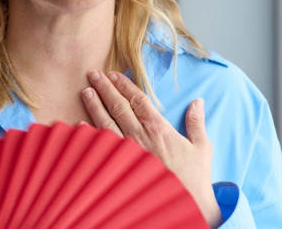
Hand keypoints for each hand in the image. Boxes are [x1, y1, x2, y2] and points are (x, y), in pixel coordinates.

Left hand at [81, 71, 222, 226]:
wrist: (184, 206)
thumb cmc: (193, 181)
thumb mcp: (202, 148)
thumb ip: (197, 123)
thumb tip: (198, 103)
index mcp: (159, 129)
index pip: (138, 100)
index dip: (125, 85)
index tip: (114, 74)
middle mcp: (140, 137)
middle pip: (118, 106)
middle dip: (105, 88)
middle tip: (93, 74)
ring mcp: (127, 153)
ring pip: (106, 123)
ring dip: (94, 106)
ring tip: (85, 92)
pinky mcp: (118, 169)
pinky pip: (101, 147)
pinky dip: (89, 134)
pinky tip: (79, 126)